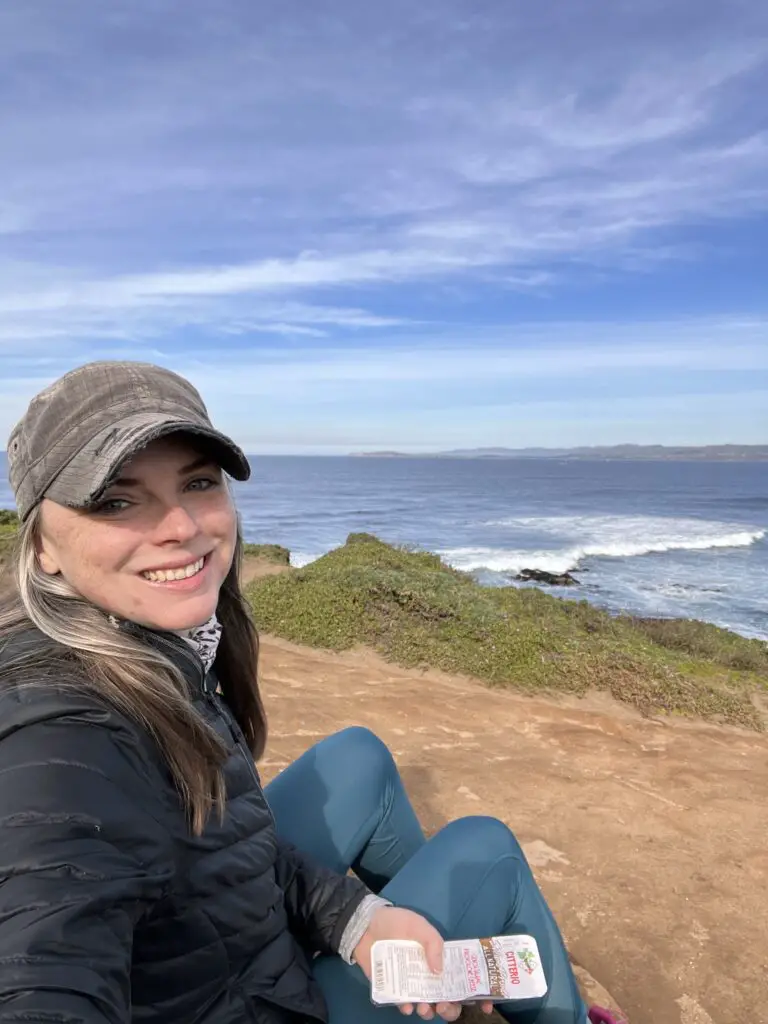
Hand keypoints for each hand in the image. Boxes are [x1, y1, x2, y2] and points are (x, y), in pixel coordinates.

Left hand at [352, 906, 493, 1020]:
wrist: (365, 925)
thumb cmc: (396, 922)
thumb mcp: (419, 926)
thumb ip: (433, 944)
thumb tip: (440, 971)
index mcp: (437, 958)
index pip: (459, 977)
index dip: (471, 991)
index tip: (482, 1004)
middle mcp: (426, 973)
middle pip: (445, 996)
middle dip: (449, 1007)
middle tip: (444, 1006)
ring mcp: (410, 982)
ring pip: (426, 1003)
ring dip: (428, 1011)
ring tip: (425, 1008)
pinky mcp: (392, 988)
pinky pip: (403, 1003)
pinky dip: (406, 1007)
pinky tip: (406, 1005)